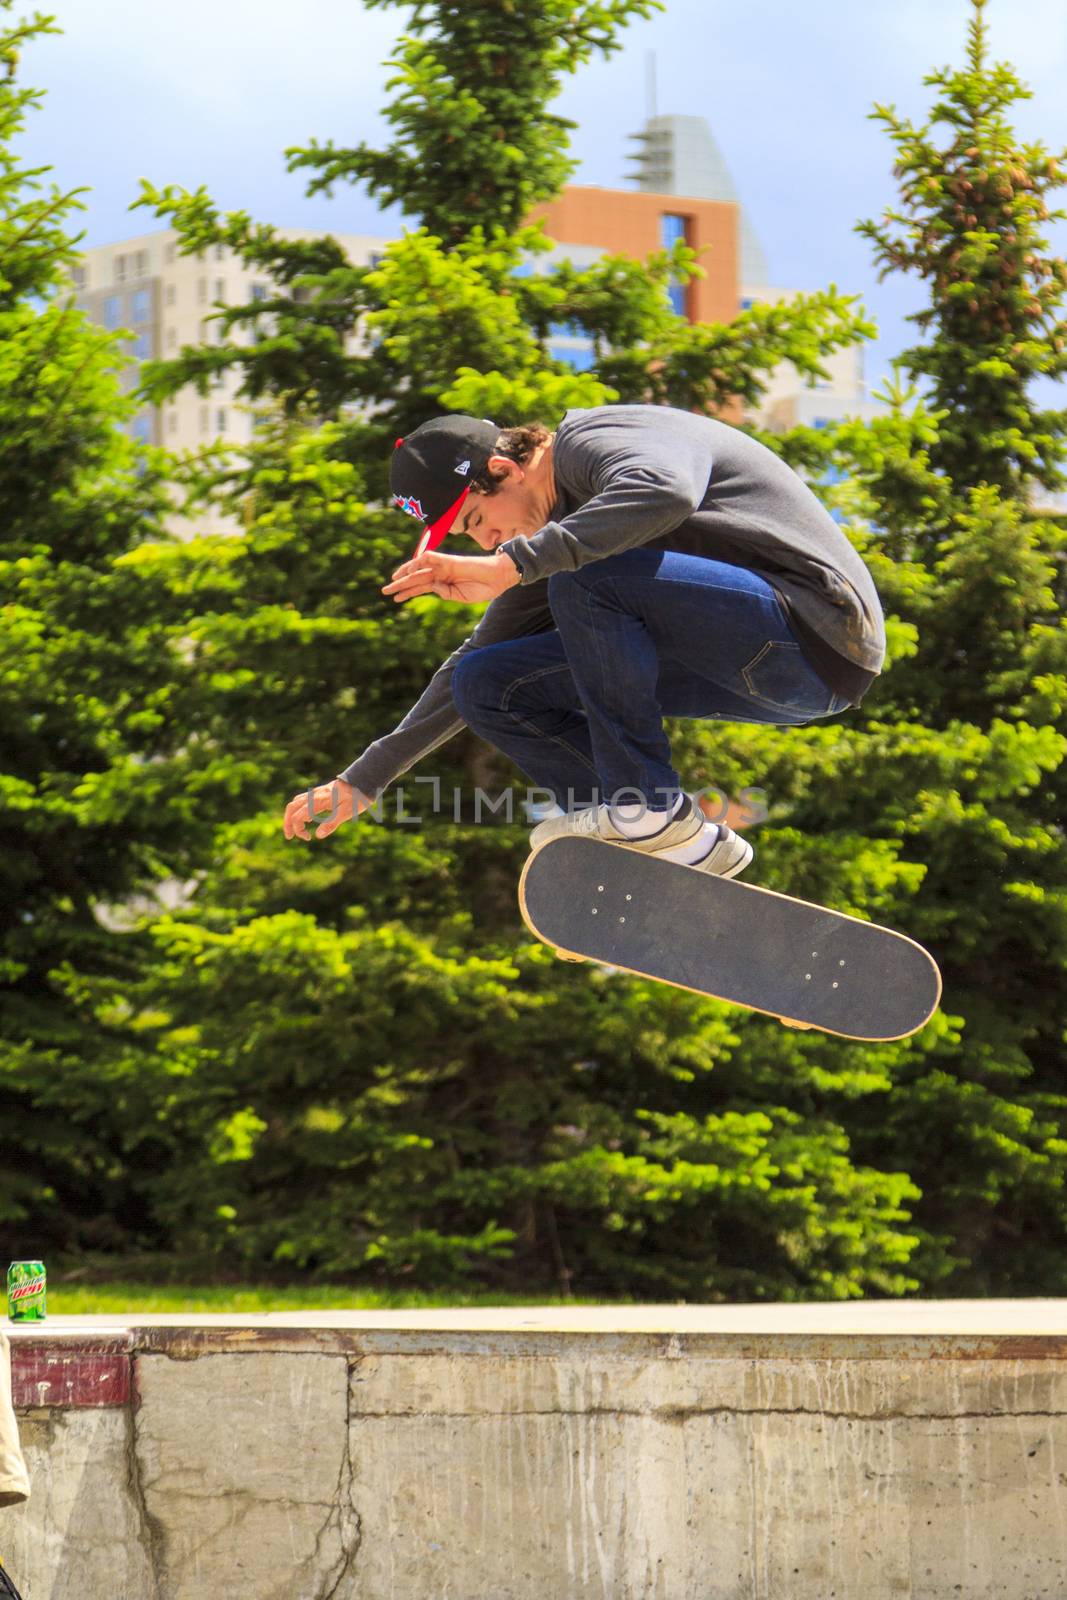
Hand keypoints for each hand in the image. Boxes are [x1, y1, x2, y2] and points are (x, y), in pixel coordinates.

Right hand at [284, 778, 363, 841]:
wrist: (364, 779)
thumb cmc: (357, 797)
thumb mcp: (346, 812)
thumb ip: (331, 823)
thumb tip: (317, 836)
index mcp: (319, 801)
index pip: (299, 816)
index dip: (298, 829)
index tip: (308, 838)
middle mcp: (314, 795)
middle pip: (291, 807)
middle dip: (287, 822)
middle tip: (289, 836)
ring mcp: (317, 792)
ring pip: (296, 802)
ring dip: (291, 815)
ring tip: (296, 829)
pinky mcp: (321, 792)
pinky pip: (303, 799)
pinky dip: (299, 809)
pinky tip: (306, 818)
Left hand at [381, 549, 520, 605]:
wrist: (498, 578)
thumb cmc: (484, 588)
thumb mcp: (461, 597)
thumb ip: (445, 593)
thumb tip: (432, 588)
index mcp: (444, 583)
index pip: (421, 587)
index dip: (407, 592)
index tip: (395, 599)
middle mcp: (441, 573)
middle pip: (416, 578)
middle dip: (400, 585)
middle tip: (384, 591)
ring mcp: (444, 566)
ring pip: (419, 568)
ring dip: (405, 573)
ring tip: (392, 581)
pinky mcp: (448, 560)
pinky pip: (430, 558)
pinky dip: (418, 562)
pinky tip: (408, 569)